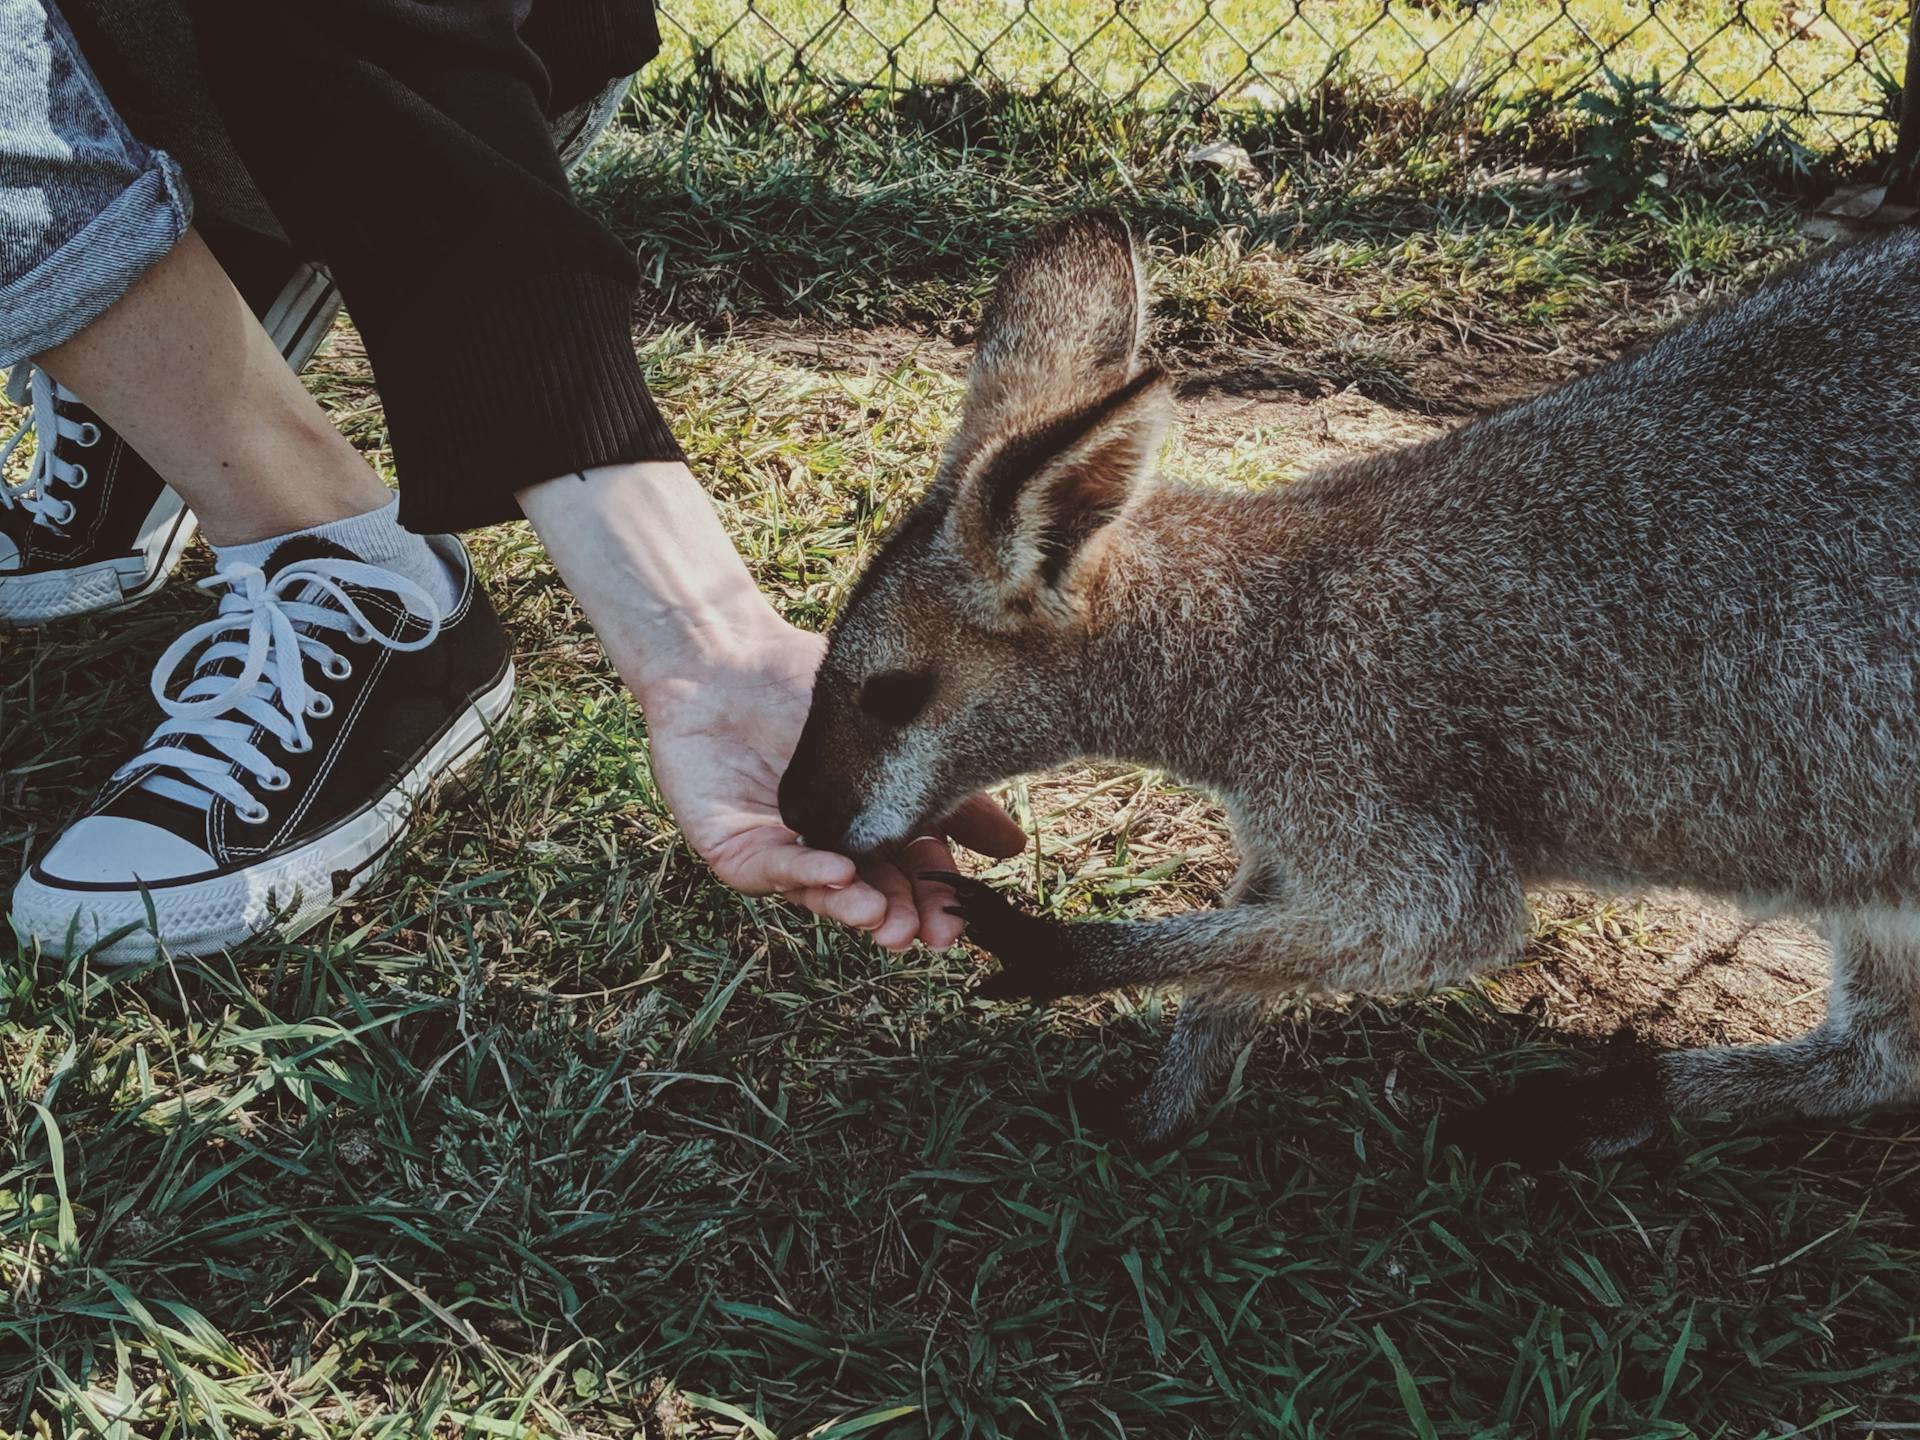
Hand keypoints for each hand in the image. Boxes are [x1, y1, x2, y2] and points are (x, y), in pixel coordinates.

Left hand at [641, 622, 1024, 948]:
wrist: (730, 653)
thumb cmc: (809, 688)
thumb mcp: (903, 740)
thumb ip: (956, 798)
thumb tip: (1015, 848)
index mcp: (876, 825)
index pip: (914, 875)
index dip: (933, 905)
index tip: (954, 928)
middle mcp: (832, 847)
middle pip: (871, 894)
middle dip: (896, 917)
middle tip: (918, 935)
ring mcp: (783, 850)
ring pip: (820, 892)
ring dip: (852, 905)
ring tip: (878, 913)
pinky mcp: (733, 845)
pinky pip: (768, 870)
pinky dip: (801, 874)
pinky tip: (835, 872)